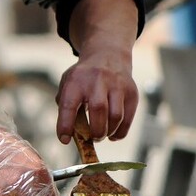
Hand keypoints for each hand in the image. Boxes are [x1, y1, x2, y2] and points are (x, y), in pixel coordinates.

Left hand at [56, 0, 140, 142]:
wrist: (108, 55)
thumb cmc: (84, 77)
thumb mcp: (68, 82)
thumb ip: (65, 105)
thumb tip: (67, 133)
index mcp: (76, 80)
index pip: (68, 104)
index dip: (65, 124)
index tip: (64, 139)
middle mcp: (97, 81)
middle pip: (98, 110)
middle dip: (94, 130)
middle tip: (91, 138)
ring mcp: (117, 86)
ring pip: (116, 116)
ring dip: (108, 132)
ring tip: (101, 134)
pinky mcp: (131, 92)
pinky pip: (128, 119)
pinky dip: (120, 132)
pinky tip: (113, 134)